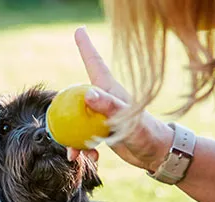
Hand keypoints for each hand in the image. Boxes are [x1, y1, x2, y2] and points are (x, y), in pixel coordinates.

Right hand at [67, 27, 175, 172]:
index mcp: (110, 90)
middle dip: (63, 110)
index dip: (85, 47)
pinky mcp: (103, 132)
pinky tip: (91, 159)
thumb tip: (87, 94)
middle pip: (76, 97)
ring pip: (76, 120)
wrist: (158, 154)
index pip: (94, 64)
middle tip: (56, 128)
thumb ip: (109, 107)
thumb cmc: (148, 134)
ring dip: (71, 138)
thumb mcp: (128, 121)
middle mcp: (104, 100)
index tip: (79, 30)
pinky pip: (85, 137)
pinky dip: (83, 149)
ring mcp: (102, 116)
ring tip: (72, 154)